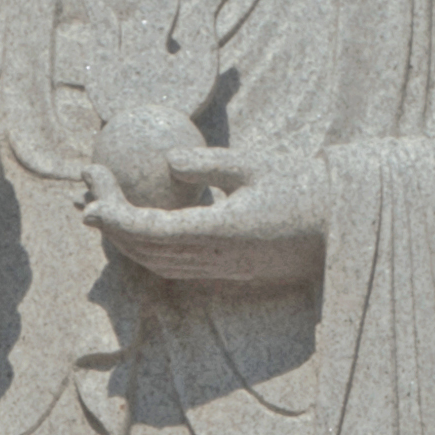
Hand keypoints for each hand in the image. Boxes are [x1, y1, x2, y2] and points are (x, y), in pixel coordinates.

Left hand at [88, 146, 325, 285]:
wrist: (345, 225)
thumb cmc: (305, 187)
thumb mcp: (255, 164)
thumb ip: (207, 165)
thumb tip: (166, 161)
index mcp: (222, 232)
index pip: (151, 230)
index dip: (114, 217)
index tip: (90, 195)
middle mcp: (218, 260)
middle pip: (146, 252)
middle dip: (110, 224)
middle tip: (89, 190)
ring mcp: (225, 271)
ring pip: (159, 264)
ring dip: (127, 239)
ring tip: (106, 206)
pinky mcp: (233, 273)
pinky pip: (179, 266)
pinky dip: (152, 247)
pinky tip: (144, 224)